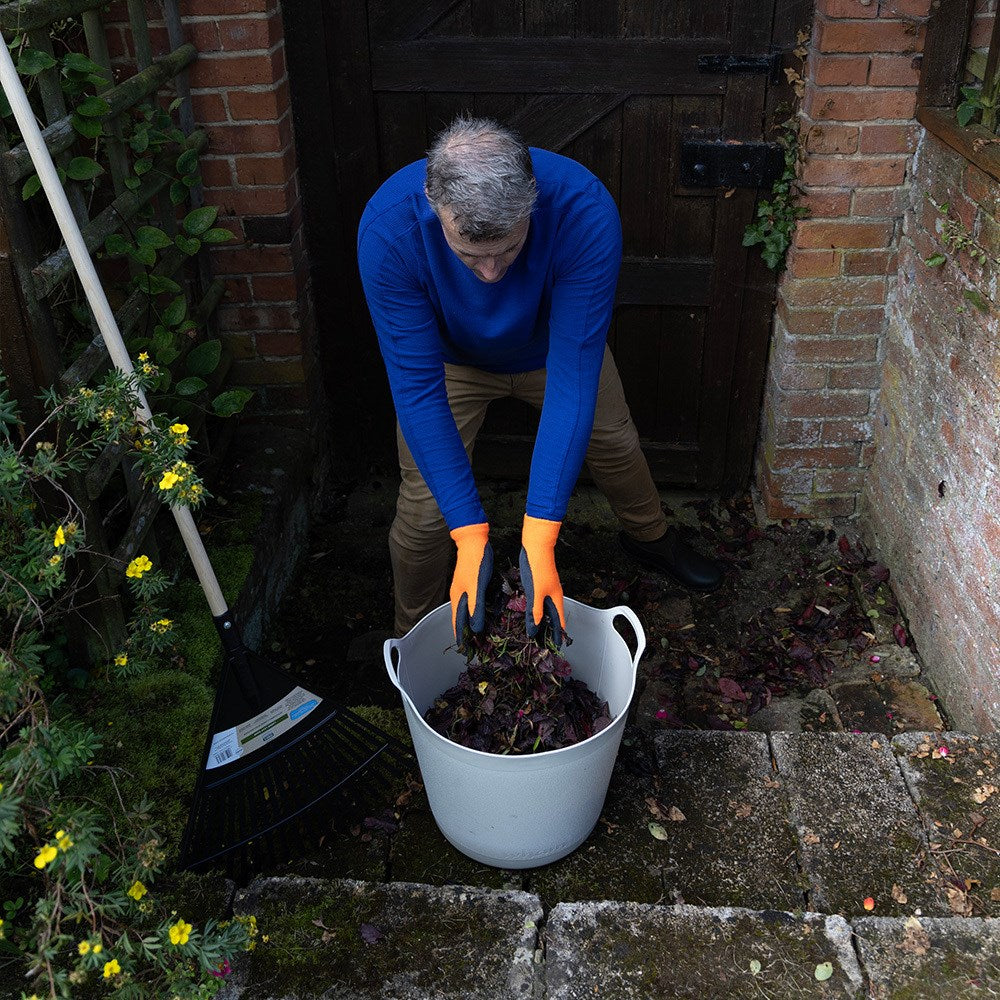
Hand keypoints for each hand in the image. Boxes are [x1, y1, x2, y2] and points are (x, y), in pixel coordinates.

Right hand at [449, 522, 492, 642]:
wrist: (473, 540)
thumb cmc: (475, 563)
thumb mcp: (477, 587)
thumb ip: (475, 608)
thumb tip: (474, 629)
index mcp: (458, 597)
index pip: (457, 623)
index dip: (460, 637)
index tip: (465, 652)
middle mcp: (459, 595)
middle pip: (460, 619)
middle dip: (465, 634)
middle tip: (474, 648)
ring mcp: (464, 589)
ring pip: (466, 612)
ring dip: (470, 624)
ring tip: (478, 636)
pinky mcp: (471, 584)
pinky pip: (472, 604)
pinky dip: (476, 613)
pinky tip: (484, 615)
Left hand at [519, 514, 565, 645]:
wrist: (537, 546)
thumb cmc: (538, 567)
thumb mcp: (536, 593)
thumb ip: (536, 612)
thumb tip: (535, 628)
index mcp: (555, 598)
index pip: (559, 622)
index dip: (558, 635)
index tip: (558, 646)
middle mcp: (553, 594)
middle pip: (554, 617)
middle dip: (551, 630)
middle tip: (546, 642)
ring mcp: (546, 588)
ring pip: (546, 609)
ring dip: (543, 621)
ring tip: (538, 631)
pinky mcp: (539, 583)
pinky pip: (539, 601)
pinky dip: (536, 610)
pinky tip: (530, 612)